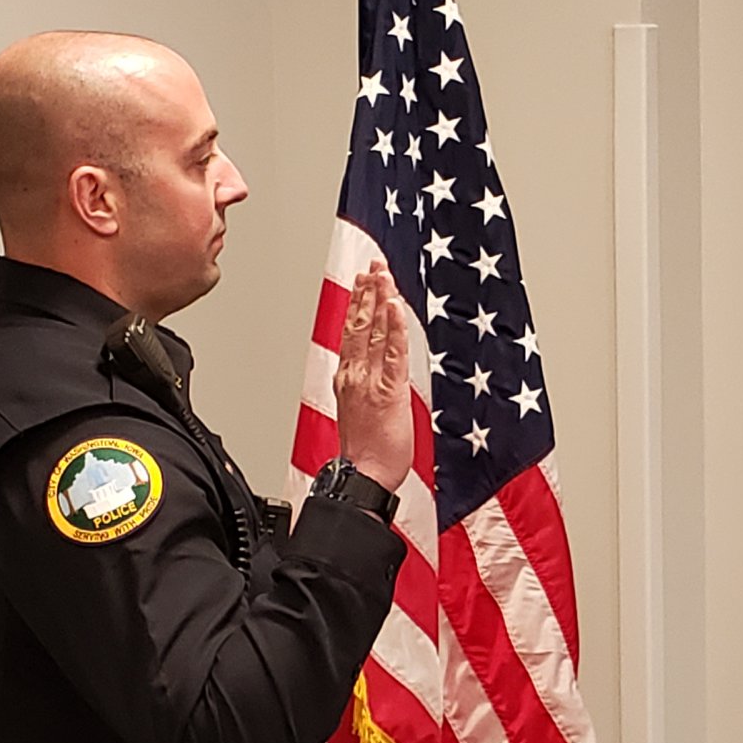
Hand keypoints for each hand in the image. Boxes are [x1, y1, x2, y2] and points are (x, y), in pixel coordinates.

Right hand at [334, 262, 412, 493]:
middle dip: (368, 292)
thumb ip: (366, 388)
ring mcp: (370, 382)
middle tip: (374, 266)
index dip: (358, 305)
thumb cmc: (366, 454)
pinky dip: (394, 328)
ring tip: (384, 275)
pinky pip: (393, 352)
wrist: (363, 477)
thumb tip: (375, 376)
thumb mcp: (361, 413)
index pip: (352, 333)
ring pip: (375, 332)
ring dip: (380, 301)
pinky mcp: (389, 391)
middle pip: (360, 325)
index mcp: (347, 379)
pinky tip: (394, 307)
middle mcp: (355, 375)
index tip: (363, 282)